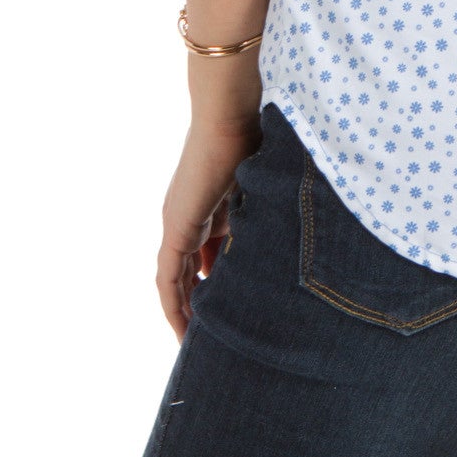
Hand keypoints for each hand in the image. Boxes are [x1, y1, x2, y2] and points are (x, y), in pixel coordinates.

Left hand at [155, 111, 262, 340]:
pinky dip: (174, 305)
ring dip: (185, 311)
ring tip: (198, 343)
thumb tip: (288, 237)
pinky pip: (168, 279)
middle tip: (213, 336)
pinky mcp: (176, 228)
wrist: (231, 113)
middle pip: (188, 271)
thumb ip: (262, 213)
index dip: (214, 281)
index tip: (229, 306)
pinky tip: (184, 329)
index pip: (206, 254)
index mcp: (209, 207)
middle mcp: (188, 218)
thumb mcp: (259, 187)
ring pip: (176, 279)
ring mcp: (178, 223)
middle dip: (199, 302)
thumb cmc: (253, 137)